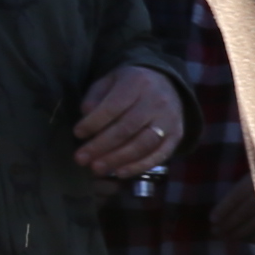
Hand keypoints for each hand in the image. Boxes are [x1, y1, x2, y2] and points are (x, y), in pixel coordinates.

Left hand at [70, 62, 185, 178]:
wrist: (166, 83)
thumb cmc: (130, 86)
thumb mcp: (111, 81)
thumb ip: (96, 96)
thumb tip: (86, 115)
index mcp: (137, 83)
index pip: (114, 106)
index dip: (94, 122)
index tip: (77, 133)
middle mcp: (157, 101)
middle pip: (127, 128)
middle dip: (101, 146)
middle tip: (81, 159)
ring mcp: (169, 120)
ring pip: (143, 144)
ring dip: (118, 159)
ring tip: (97, 169)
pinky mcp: (177, 135)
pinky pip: (159, 155)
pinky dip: (139, 166)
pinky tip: (120, 173)